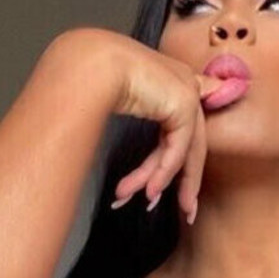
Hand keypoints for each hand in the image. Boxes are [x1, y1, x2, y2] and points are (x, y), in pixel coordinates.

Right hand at [55, 27, 222, 223]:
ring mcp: (186, 90)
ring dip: (164, 181)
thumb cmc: (90, 80)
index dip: (182, 162)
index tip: (175, 186)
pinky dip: (164, 172)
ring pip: (187, 149)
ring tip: (148, 203)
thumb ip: (143, 128)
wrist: (88, 65)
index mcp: (169, 81)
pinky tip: (150, 190)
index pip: (183, 127)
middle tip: (184, 212)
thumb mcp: (122, 107)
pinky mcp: (184, 101)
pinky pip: (178, 148)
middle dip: (185, 181)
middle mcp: (183, 83)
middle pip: (190, 143)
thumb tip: (149, 159)